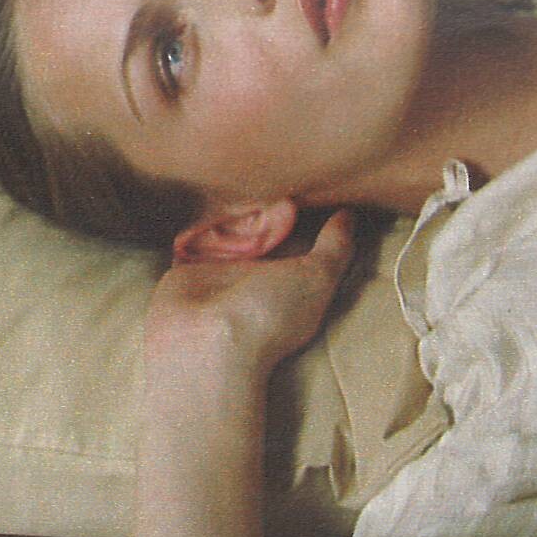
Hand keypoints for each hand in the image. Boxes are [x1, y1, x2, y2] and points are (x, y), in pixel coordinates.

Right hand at [142, 209, 359, 389]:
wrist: (205, 346)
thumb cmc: (267, 316)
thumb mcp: (317, 278)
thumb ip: (336, 246)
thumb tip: (349, 216)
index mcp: (287, 276)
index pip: (294, 233)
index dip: (296, 211)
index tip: (297, 191)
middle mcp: (255, 274)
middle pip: (260, 226)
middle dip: (264, 206)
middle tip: (267, 190)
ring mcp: (221, 272)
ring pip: (228, 228)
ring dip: (232, 211)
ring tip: (238, 193)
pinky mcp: (187, 270)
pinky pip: (194, 238)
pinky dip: (199, 225)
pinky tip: (209, 205)